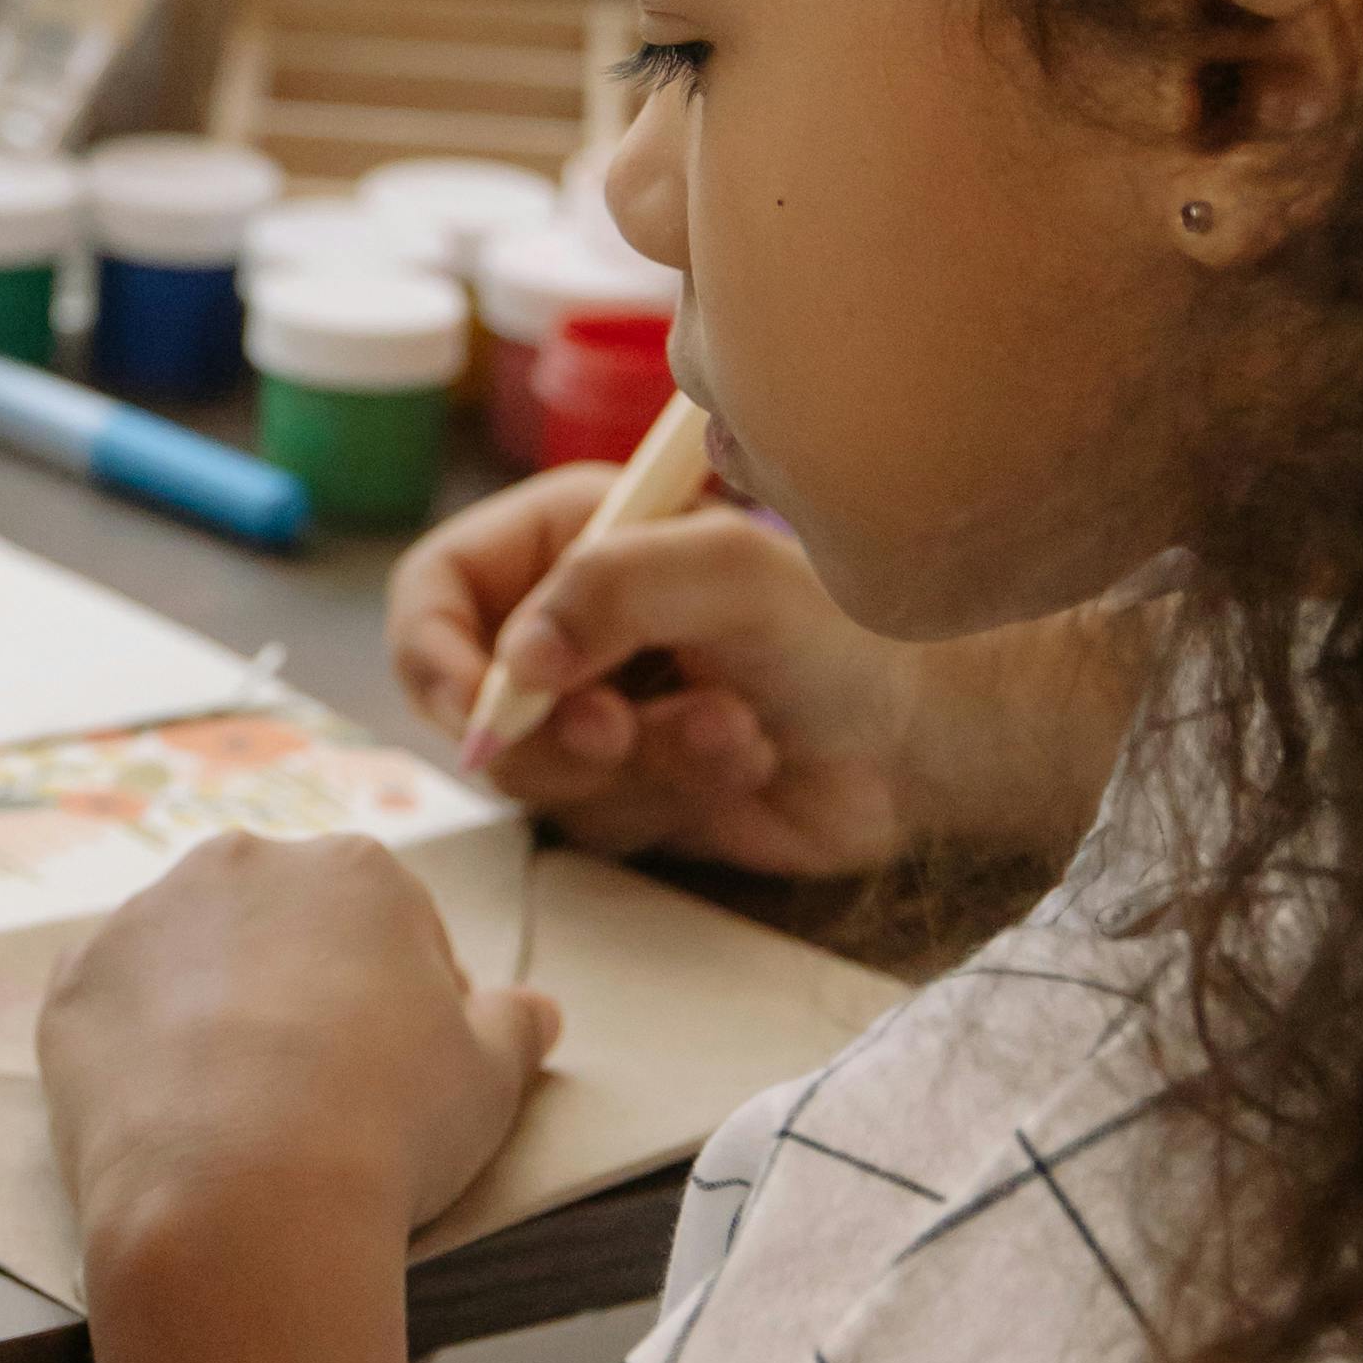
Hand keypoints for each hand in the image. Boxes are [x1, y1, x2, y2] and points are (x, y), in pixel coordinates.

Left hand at [37, 832, 554, 1296]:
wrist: (237, 1200)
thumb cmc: (386, 1129)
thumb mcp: (491, 1081)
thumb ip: (516, 1027)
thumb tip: (536, 1009)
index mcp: (355, 870)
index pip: (396, 927)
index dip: (408, 1007)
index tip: (403, 1080)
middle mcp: (242, 864)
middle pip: (287, 929)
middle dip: (304, 992)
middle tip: (320, 1096)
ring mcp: (146, 917)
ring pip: (194, 960)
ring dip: (215, 1012)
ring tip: (237, 1112)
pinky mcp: (74, 982)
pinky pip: (116, 1008)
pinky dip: (139, 1050)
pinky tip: (169, 1116)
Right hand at [389, 468, 931, 872]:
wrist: (927, 736)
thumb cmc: (843, 627)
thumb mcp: (731, 574)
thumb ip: (612, 591)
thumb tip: (514, 664)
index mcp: (569, 541)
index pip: (436, 593)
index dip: (436, 656)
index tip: (485, 707)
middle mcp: (570, 625)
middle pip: (471, 701)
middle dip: (550, 730)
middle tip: (621, 730)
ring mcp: (599, 712)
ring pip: (535, 774)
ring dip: (635, 764)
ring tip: (731, 730)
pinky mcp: (635, 789)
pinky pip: (598, 821)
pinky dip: (671, 797)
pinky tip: (745, 761)